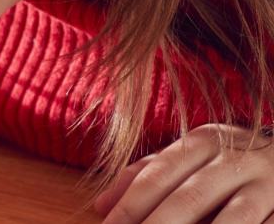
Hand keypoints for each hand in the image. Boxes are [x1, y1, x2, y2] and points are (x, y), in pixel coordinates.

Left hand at [95, 124, 273, 222]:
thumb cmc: (227, 162)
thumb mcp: (188, 157)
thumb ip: (145, 176)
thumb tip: (101, 206)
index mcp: (203, 141)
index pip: (157, 175)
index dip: (130, 206)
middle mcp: (235, 160)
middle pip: (189, 199)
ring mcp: (267, 186)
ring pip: (231, 220)